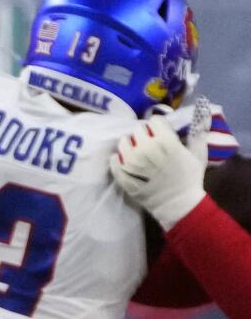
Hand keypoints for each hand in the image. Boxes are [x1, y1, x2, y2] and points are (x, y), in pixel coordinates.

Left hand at [111, 113, 208, 230]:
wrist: (178, 204)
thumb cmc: (190, 178)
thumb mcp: (199, 154)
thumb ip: (199, 133)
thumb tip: (203, 113)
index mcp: (166, 141)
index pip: (154, 121)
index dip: (158, 126)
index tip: (160, 132)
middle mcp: (146, 149)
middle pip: (138, 129)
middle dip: (144, 133)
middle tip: (149, 142)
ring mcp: (132, 163)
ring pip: (123, 142)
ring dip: (130, 144)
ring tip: (137, 150)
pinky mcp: (123, 176)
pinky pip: (114, 161)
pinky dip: (118, 159)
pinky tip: (124, 160)